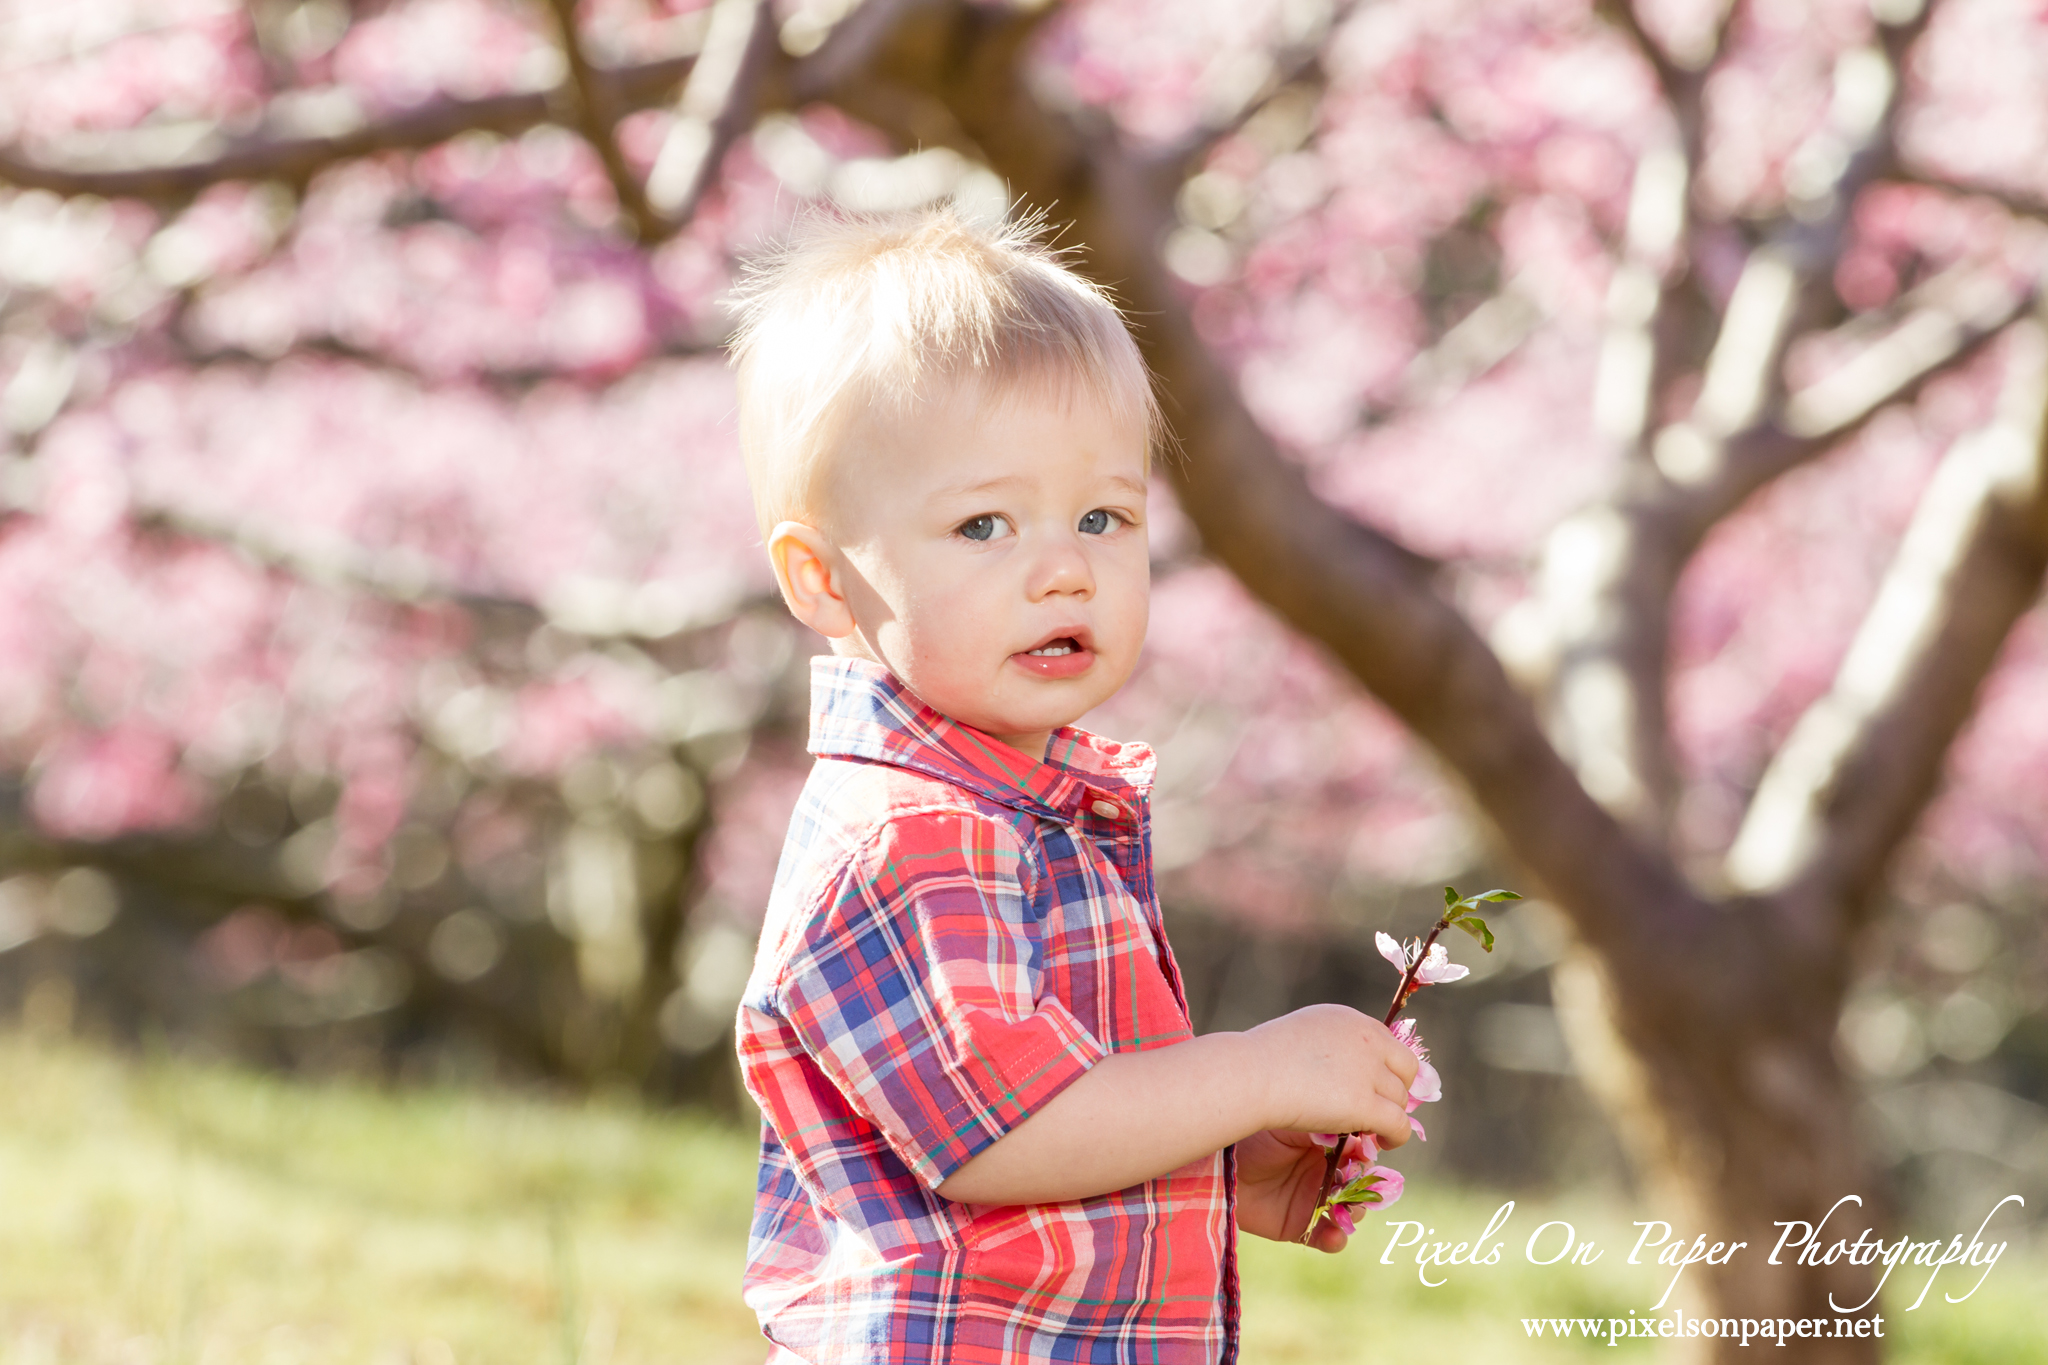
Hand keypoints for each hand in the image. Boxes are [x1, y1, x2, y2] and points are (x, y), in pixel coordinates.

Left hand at [1236, 1129, 1369, 1251]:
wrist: (1221, 1167)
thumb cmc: (1254, 1137)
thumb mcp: (1291, 1124)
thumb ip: (1323, 1130)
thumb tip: (1358, 1141)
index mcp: (1327, 1146)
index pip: (1359, 1153)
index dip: (1366, 1155)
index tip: (1366, 1154)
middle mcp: (1325, 1174)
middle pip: (1361, 1185)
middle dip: (1365, 1188)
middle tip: (1356, 1185)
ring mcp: (1314, 1201)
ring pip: (1350, 1212)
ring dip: (1354, 1213)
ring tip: (1344, 1210)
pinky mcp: (1300, 1226)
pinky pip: (1328, 1238)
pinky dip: (1335, 1239)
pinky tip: (1334, 1234)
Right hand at [1244, 1003, 1417, 1144]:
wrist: (1250, 1075)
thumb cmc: (1258, 1060)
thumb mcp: (1302, 1036)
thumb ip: (1329, 1047)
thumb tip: (1341, 1072)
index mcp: (1350, 1019)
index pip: (1388, 1044)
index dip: (1385, 1069)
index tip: (1373, 1088)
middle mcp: (1367, 1039)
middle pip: (1405, 1069)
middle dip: (1395, 1090)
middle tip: (1377, 1109)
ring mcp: (1369, 1071)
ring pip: (1399, 1100)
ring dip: (1390, 1116)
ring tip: (1374, 1131)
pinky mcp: (1365, 1104)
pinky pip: (1398, 1124)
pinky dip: (1396, 1136)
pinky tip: (1384, 1143)